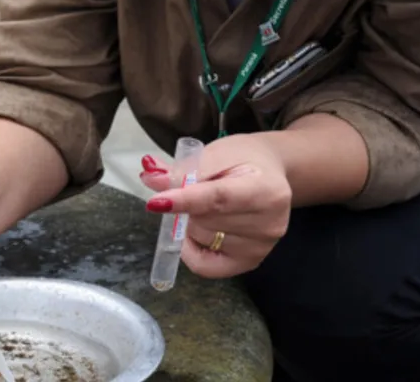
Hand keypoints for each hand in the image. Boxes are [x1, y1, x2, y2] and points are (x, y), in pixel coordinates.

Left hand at [138, 133, 291, 278]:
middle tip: (195, 189)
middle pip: (205, 220)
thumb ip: (182, 169)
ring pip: (201, 239)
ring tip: (207, 207)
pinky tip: (195, 233)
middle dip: (187, 205)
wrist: (270, 173)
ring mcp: (260, 247)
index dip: (184, 201)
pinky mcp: (250, 262)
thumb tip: (150, 178)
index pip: (218, 199)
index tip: (155, 202)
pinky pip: (205, 266)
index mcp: (266, 189)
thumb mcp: (214, 154)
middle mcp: (269, 224)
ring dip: (191, 223)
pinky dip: (191, 249)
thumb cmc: (242, 159)